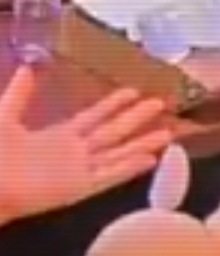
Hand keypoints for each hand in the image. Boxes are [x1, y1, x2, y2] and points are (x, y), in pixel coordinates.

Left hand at [0, 66, 171, 222]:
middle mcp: (75, 152)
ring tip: (167, 133)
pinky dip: (130, 167)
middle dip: (136, 118)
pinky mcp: (80, 186)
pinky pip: (110, 174)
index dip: (113, 104)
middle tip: (159, 104)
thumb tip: (27, 68)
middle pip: (113, 132)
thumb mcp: (4, 115)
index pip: (94, 117)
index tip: (133, 92)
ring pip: (119, 152)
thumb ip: (19, 94)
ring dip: (142, 143)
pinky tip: (149, 159)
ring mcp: (81, 170)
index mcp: (59, 136)